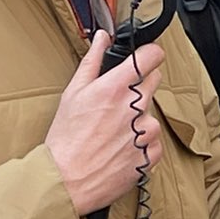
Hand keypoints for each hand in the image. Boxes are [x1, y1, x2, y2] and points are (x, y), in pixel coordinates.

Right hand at [44, 32, 163, 217]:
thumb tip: (102, 37)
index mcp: (117, 87)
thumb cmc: (66, 138)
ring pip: (151, 115)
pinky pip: (153, 142)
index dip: (150, 55)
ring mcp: (145, 132)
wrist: (66, 181)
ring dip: (138, 121)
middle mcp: (135, 107)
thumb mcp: (73, 93)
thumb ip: (92, 61)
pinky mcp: (150, 155)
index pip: (152, 56)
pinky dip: (141, 144)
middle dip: (138, 87)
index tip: (147, 58)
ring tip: (111, 134)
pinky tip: (118, 149)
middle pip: (153, 82)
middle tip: (115, 104)